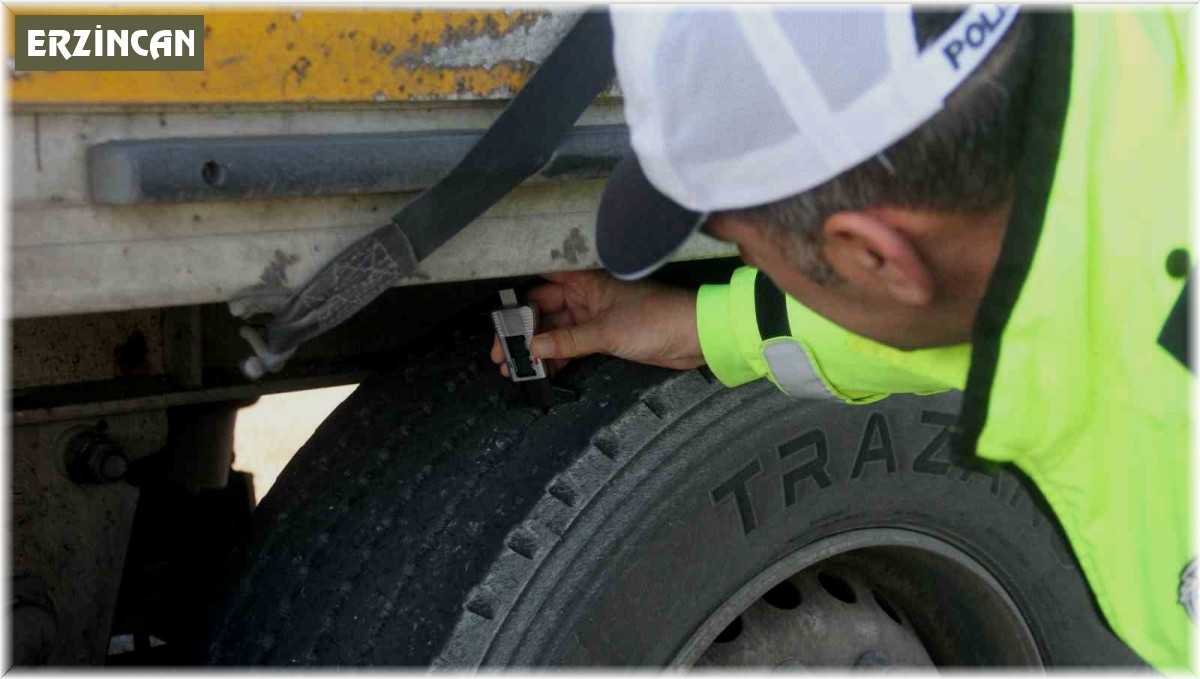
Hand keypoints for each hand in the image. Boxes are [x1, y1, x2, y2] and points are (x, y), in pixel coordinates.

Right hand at [490, 270, 704, 376]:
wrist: (697, 337)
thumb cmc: (659, 319)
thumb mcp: (607, 331)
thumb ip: (567, 340)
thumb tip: (533, 347)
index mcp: (587, 280)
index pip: (541, 283)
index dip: (518, 298)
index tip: (498, 317)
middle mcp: (587, 296)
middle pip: (543, 311)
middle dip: (521, 332)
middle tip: (501, 352)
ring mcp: (595, 317)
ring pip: (556, 331)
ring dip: (536, 348)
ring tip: (513, 367)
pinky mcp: (605, 337)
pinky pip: (571, 346)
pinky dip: (556, 357)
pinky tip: (539, 371)